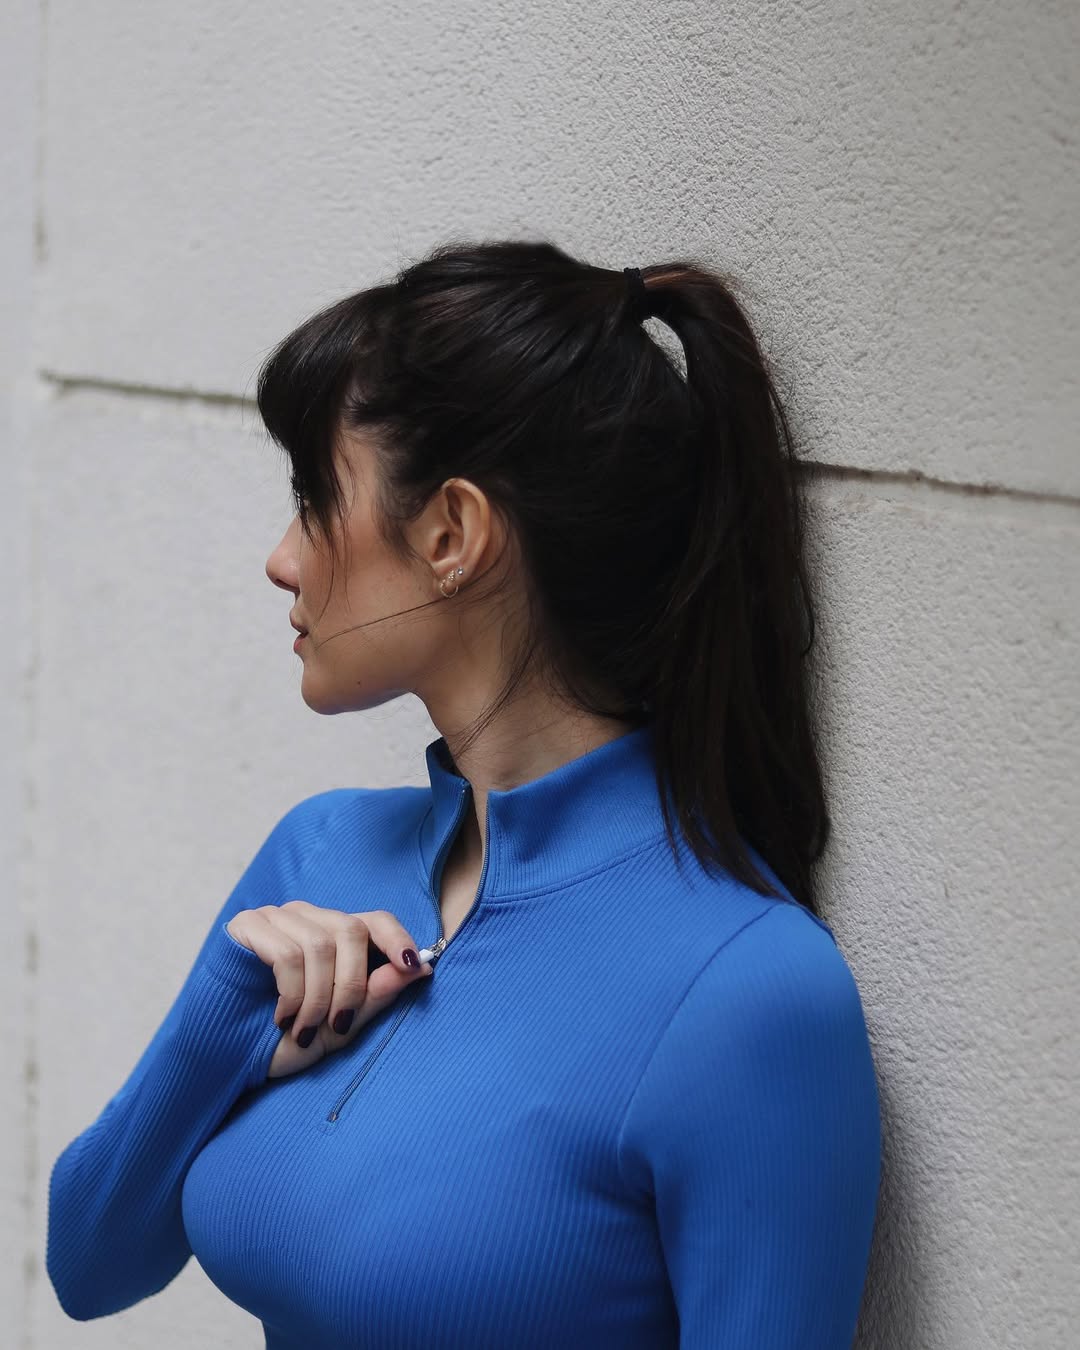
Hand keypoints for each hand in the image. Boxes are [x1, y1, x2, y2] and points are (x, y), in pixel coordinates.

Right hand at [224, 901, 432, 1079]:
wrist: (226, 1060)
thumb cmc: (284, 1041)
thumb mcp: (338, 1028)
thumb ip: (373, 998)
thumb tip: (416, 969)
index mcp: (334, 935)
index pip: (375, 919)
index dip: (398, 938)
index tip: (414, 967)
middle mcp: (307, 917)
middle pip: (351, 929)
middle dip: (353, 983)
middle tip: (341, 1023)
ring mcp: (276, 918)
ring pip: (320, 944)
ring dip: (319, 997)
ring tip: (306, 1030)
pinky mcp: (247, 927)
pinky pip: (286, 952)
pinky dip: (292, 992)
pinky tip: (282, 1018)